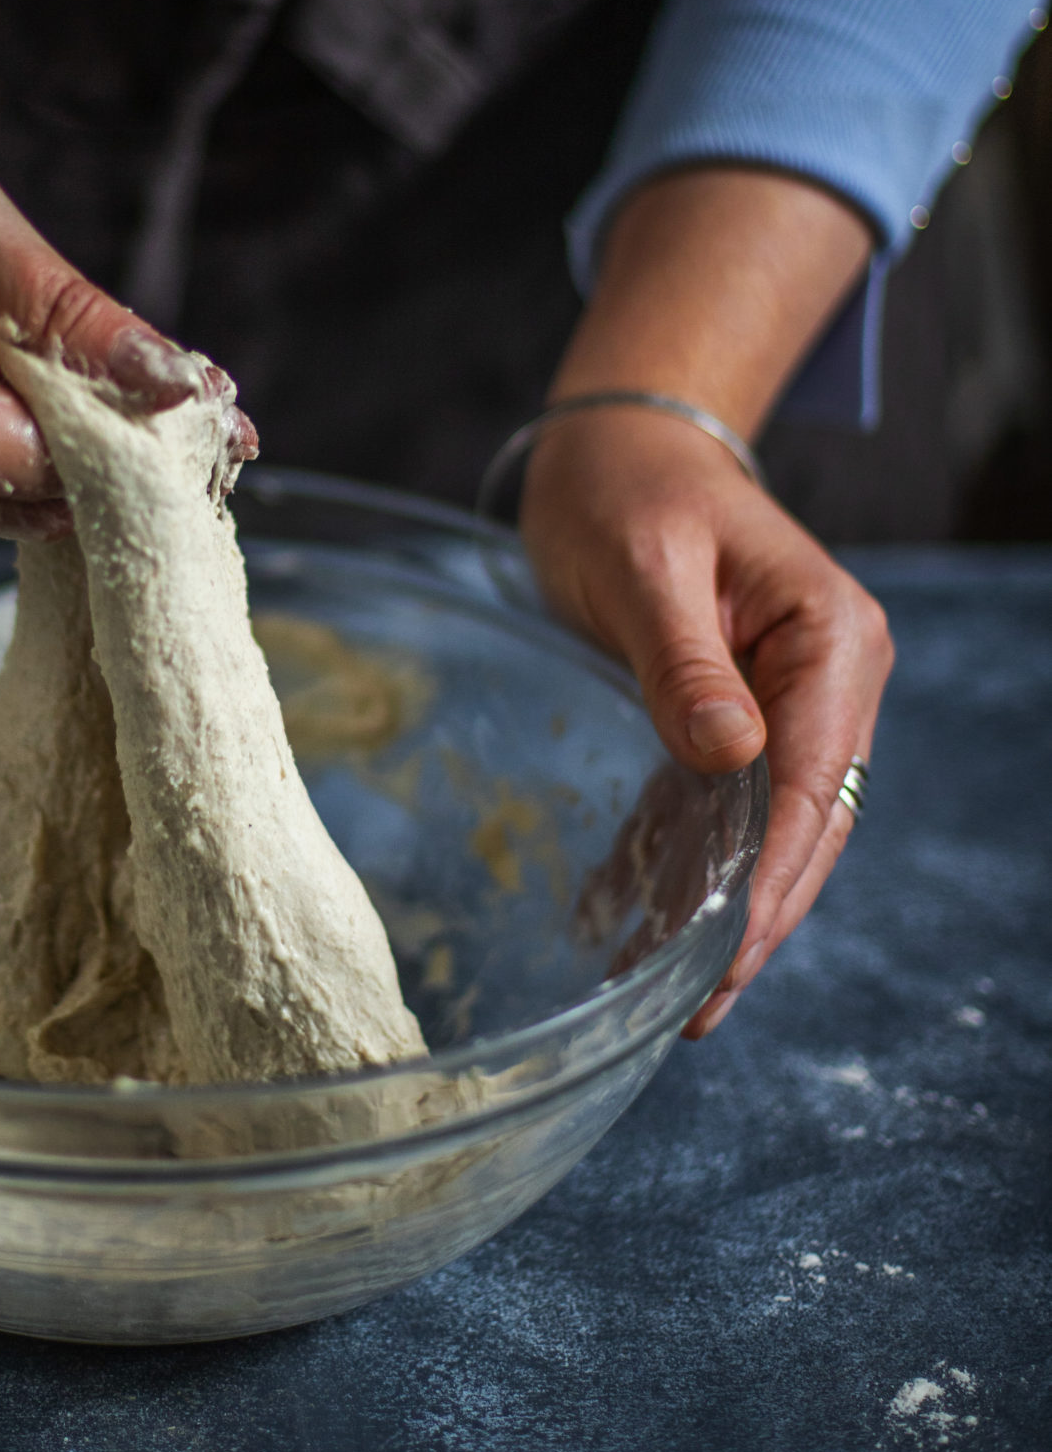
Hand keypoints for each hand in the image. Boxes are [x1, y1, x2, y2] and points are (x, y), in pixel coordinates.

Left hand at [520, 406, 891, 1034]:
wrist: (619, 443)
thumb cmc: (627, 486)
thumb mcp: (643, 564)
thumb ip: (684, 662)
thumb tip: (734, 756)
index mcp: (830, 635)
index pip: (811, 782)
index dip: (771, 877)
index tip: (727, 956)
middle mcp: (831, 676)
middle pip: (808, 824)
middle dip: (757, 917)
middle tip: (698, 1007)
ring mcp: (794, 700)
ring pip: (774, 829)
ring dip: (727, 906)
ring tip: (673, 994)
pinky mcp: (744, 714)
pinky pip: (728, 807)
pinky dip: (691, 864)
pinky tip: (642, 921)